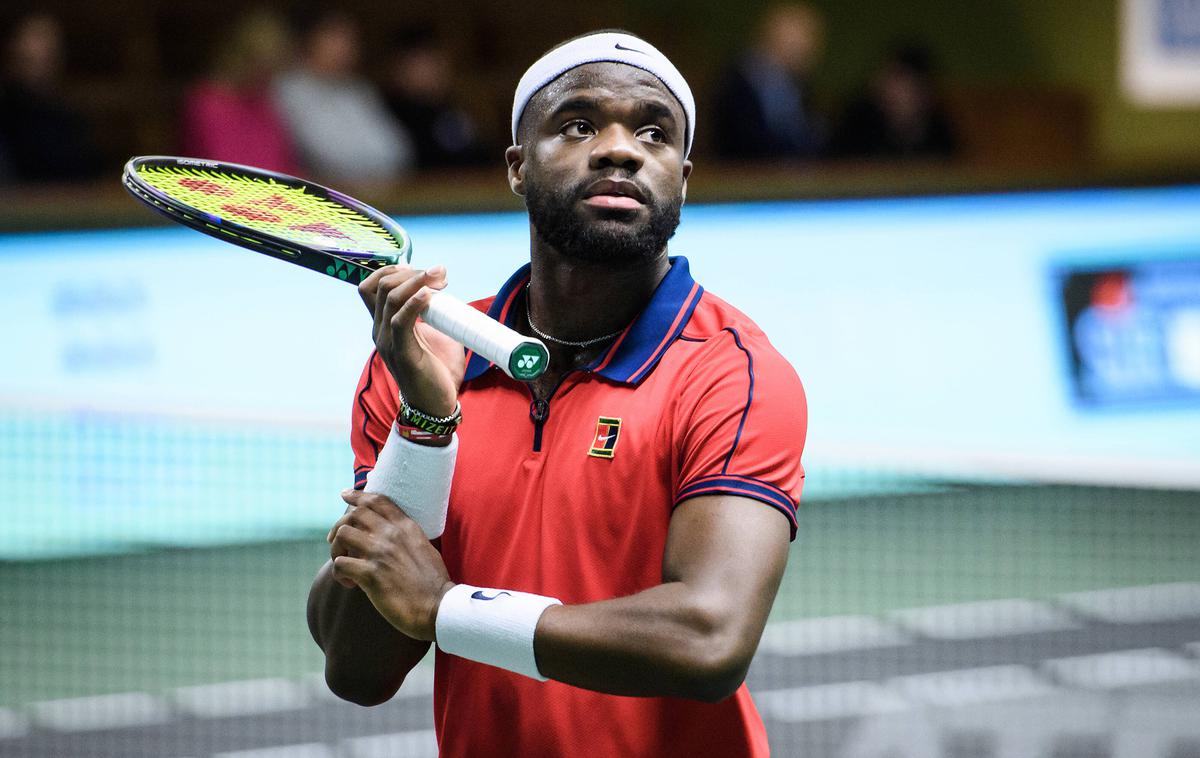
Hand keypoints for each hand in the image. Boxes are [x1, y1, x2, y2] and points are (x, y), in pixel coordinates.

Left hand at [327, 489, 455, 640]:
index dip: (357, 495)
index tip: (344, 494)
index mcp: (406, 526)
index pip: (377, 500)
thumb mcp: (424, 548)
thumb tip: (391, 536)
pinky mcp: (370, 574)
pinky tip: (349, 584)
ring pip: (343, 534)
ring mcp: (380, 553)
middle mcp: (392, 534)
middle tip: (336, 541)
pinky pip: (340, 564)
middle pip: (355, 513)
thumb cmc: (433, 583)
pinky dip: (339, 573)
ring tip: (344, 564)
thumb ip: (407, 537)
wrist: (438, 607)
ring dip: (336, 549)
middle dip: (340, 525)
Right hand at [358, 264, 464, 417]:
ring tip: (440, 279)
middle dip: (410, 272)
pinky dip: (414, 303)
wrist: (436, 405)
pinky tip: (430, 295)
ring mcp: (388, 342)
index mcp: (384, 324)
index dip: (394, 270)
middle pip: (379, 286)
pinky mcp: (402, 353)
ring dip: (416, 281)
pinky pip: (400, 321)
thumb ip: (435, 312)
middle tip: (439, 274)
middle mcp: (380, 331)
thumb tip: (444, 289)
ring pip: (389, 298)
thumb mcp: (435, 333)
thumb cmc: (437, 370)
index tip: (424, 271)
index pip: (371, 286)